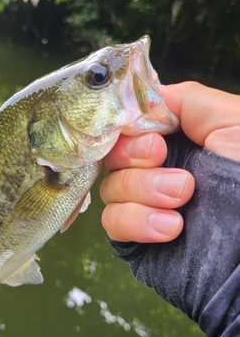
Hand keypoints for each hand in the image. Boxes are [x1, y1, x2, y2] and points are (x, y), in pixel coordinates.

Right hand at [100, 81, 239, 242]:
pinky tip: (171, 227)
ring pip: (110, 188)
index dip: (128, 130)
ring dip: (141, 192)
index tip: (154, 142)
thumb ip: (185, 100)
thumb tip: (143, 101)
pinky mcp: (138, 236)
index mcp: (174, 139)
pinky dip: (135, 221)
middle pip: (111, 156)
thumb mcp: (231, 119)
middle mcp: (155, 169)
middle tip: (164, 163)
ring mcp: (145, 203)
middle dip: (133, 159)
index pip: (126, 126)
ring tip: (181, 199)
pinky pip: (113, 223)